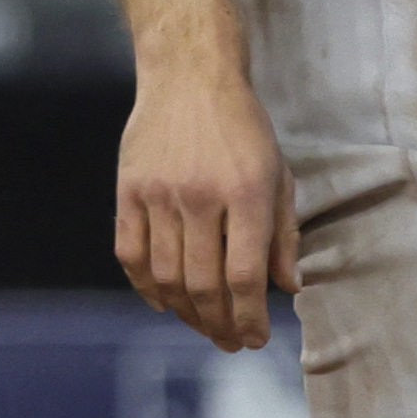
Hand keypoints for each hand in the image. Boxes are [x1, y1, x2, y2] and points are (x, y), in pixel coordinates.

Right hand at [116, 52, 293, 353]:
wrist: (189, 75)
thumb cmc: (242, 126)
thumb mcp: (277, 174)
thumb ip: (282, 233)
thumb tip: (287, 287)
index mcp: (246, 193)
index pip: (244, 275)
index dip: (249, 316)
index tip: (255, 338)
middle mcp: (200, 196)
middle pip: (203, 283)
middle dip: (218, 323)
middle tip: (229, 342)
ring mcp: (158, 194)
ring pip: (166, 275)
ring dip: (184, 312)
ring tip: (201, 326)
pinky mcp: (129, 190)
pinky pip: (131, 253)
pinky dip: (144, 286)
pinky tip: (162, 302)